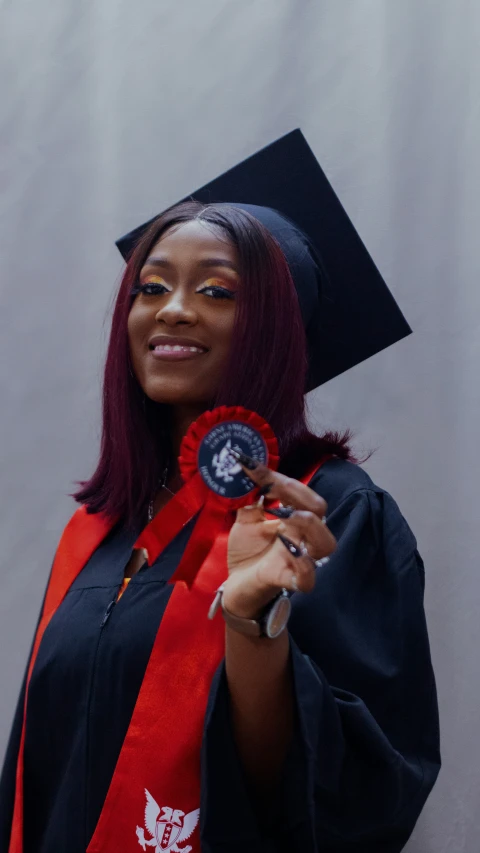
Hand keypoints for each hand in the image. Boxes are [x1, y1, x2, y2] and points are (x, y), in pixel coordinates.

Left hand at [222, 458, 336, 618]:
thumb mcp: (246, 519)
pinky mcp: (287, 581)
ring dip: (308, 524)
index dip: (278, 477)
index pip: (300, 492)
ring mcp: (298, 559)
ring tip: (284, 516)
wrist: (236, 585)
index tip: (250, 467)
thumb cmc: (248, 551)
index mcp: (293, 518)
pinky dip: (301, 564)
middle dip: (299, 494)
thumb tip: (243, 466)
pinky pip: (308, 578)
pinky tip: (285, 548)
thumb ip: (248, 497)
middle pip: (320, 510)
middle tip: (269, 489)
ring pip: (326, 543)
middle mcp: (301, 536)